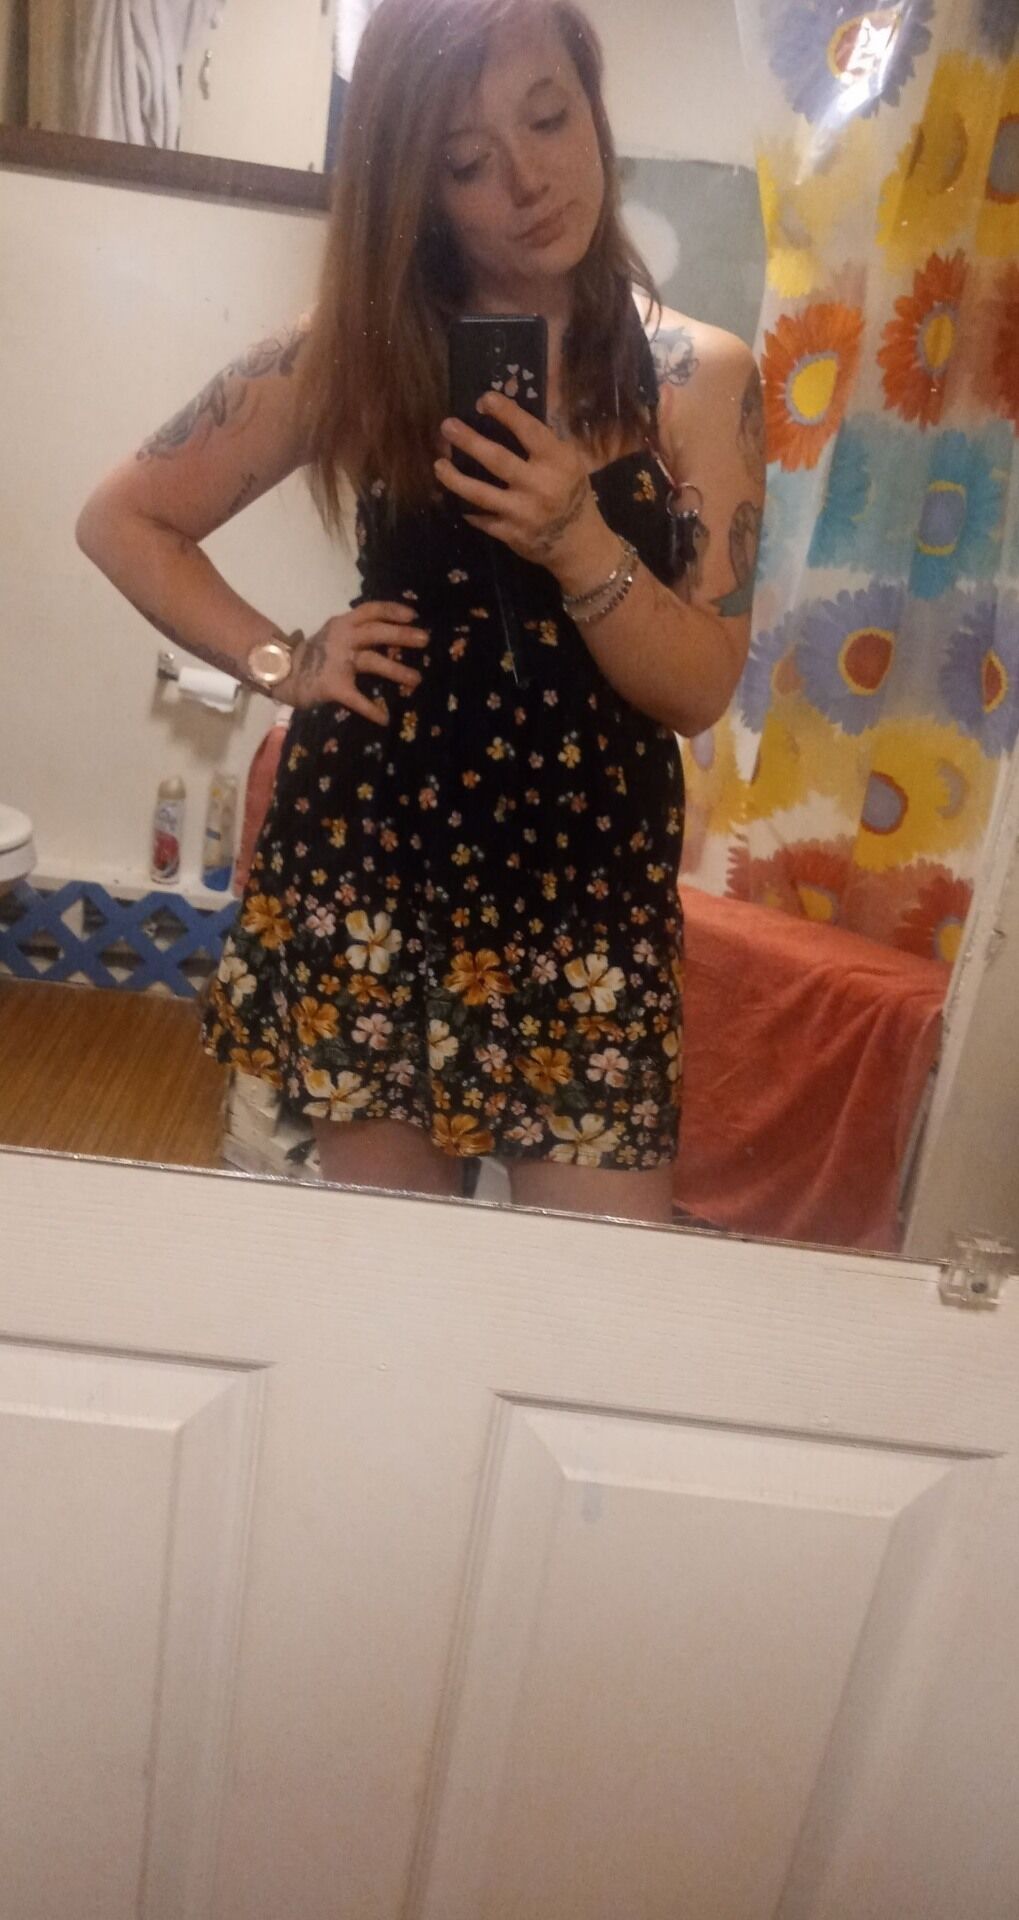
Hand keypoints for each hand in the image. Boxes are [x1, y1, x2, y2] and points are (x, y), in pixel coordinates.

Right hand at [284, 602, 428, 723]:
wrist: (283, 672)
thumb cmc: (315, 654)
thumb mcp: (335, 635)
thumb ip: (358, 633)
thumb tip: (394, 637)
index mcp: (343, 623)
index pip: (371, 610)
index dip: (393, 611)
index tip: (413, 616)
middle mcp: (342, 638)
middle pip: (376, 632)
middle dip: (402, 635)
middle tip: (425, 640)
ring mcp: (337, 661)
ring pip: (372, 661)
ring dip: (397, 671)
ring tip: (416, 681)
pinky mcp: (333, 685)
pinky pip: (357, 699)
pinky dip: (371, 709)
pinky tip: (384, 718)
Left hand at [435, 391, 605, 576]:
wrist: (578, 542)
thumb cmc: (569, 492)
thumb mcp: (568, 461)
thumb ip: (542, 441)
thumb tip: (505, 412)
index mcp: (558, 462)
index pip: (529, 431)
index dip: (506, 413)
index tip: (483, 399)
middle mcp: (540, 486)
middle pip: (497, 459)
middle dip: (469, 441)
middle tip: (447, 426)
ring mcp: (524, 513)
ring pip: (480, 492)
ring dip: (454, 478)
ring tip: (438, 464)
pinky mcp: (511, 534)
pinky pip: (481, 518)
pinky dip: (467, 508)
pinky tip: (455, 497)